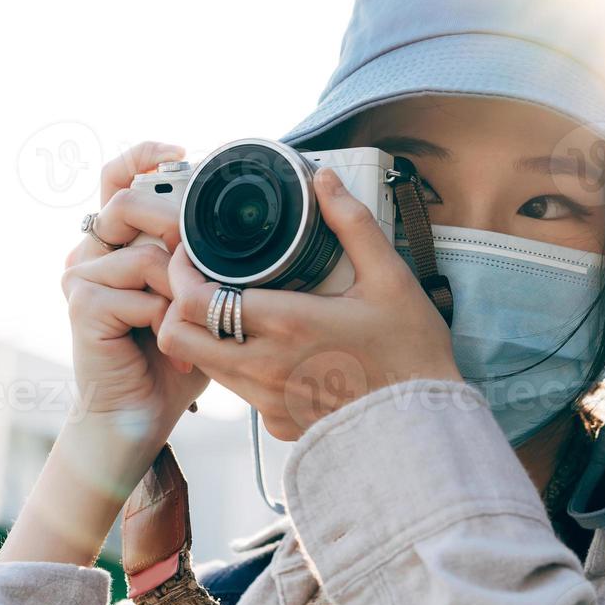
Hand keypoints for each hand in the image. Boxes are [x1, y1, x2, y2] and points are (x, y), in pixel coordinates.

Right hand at [60, 141, 207, 443]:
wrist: (137, 413)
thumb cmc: (173, 355)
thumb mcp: (198, 296)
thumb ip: (207, 259)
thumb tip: (248, 224)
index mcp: (115, 241)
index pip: (119, 177)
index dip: (144, 156)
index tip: (181, 153)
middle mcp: (90, 250)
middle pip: (129, 203)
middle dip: (177, 226)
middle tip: (202, 264)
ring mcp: (80, 275)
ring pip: (148, 255)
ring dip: (182, 292)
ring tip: (191, 325)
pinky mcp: (81, 304)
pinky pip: (142, 293)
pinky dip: (166, 320)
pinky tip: (171, 347)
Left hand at [156, 167, 460, 440]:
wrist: (426, 424)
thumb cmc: (411, 351)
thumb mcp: (390, 277)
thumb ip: (352, 223)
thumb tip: (325, 180)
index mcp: (287, 323)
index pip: (195, 301)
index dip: (179, 273)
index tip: (191, 254)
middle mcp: (265, 366)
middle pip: (180, 336)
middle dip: (178, 304)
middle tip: (199, 280)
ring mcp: (268, 400)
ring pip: (203, 364)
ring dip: (205, 334)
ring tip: (231, 307)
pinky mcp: (277, 423)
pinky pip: (237, 390)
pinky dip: (237, 365)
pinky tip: (265, 346)